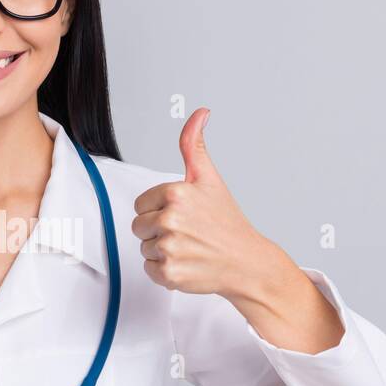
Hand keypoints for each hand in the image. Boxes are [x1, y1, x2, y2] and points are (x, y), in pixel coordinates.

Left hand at [131, 107, 283, 299]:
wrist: (246, 262)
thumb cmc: (227, 223)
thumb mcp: (209, 179)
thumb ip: (194, 145)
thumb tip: (199, 113)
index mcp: (176, 194)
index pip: (141, 204)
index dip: (159, 210)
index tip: (183, 214)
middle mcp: (171, 220)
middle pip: (139, 226)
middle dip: (158, 230)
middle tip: (187, 232)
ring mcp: (169, 247)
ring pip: (144, 248)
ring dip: (162, 250)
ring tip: (188, 247)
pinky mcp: (169, 272)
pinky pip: (149, 269)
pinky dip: (165, 270)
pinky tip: (186, 262)